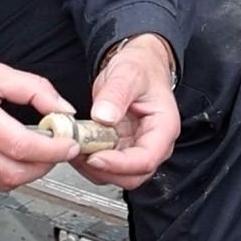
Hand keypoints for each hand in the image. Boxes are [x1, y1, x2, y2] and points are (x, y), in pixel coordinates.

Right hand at [0, 45, 80, 190]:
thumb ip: (35, 89)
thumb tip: (63, 110)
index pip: (20, 146)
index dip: (52, 150)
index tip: (68, 144)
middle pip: (14, 173)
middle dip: (45, 165)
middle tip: (57, 149)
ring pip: (3, 184)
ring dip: (28, 173)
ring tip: (37, 152)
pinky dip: (8, 175)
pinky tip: (14, 157)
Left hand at [81, 34, 178, 190]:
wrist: (139, 64)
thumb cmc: (141, 68)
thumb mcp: (128, 73)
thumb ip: (116, 94)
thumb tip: (103, 116)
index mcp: (164, 127)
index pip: (146, 158)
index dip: (120, 164)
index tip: (95, 158)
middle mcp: (154, 143)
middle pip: (133, 175)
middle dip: (105, 170)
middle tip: (80, 152)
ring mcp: (137, 148)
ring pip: (118, 175)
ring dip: (94, 168)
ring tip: (75, 147)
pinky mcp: (122, 148)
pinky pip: (107, 165)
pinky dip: (90, 161)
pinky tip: (77, 146)